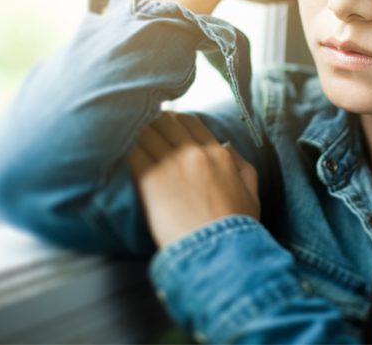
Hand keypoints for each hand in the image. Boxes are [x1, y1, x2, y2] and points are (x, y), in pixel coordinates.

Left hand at [127, 112, 258, 247]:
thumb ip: (243, 165)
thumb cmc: (237, 229)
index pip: (188, 121)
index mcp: (218, 153)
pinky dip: (125, 152)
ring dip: (136, 137)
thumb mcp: (251, 193)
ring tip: (127, 144)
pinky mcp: (150, 180)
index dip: (173, 120)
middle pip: (163, 121)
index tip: (164, 128)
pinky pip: (131, 153)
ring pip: (145, 132)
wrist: (218, 251)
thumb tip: (227, 145)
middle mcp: (194, 152)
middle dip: (152, 124)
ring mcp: (171, 164)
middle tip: (142, 134)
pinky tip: (120, 158)